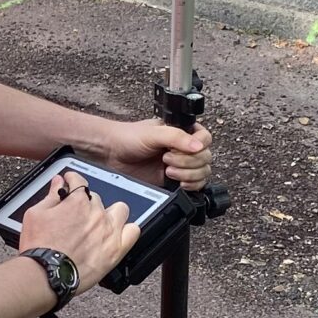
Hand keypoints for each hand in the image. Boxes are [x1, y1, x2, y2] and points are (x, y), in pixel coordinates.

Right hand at [18, 170, 139, 285]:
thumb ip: (50, 195)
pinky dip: (128, 230)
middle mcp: (96, 213)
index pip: (79, 181)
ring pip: (120, 210)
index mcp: (77, 202)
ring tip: (101, 221)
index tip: (70, 181)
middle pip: (96, 198)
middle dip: (86, 202)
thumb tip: (58, 182)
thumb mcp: (36, 214)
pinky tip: (118, 233)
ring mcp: (108, 231)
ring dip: (111, 212)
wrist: (46, 274)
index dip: (73, 179)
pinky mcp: (116, 250)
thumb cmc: (39, 247)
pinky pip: (133, 232)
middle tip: (77, 213)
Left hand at [97, 117, 212, 191]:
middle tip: (166, 159)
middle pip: (206, 158)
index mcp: (183, 131)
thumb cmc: (128, 138)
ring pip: (203, 173)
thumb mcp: (153, 133)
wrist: (111, 154)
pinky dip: (190, 186)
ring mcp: (181, 165)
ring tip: (168, 171)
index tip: (180, 149)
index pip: (205, 138)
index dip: (197, 146)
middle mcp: (184, 148)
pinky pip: (195, 186)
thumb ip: (177, 137)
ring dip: (188, 174)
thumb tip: (198, 146)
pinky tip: (177, 183)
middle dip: (188, 162)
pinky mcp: (175, 180)